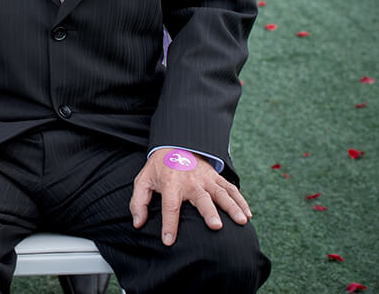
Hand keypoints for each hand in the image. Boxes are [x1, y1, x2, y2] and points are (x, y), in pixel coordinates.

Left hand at [129, 149, 251, 245]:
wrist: (174, 144)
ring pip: (221, 193)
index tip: (169, 241)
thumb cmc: (159, 168)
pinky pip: (231, 189)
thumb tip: (138, 223)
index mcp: (170, 184)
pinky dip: (241, 200)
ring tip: (242, 221)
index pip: (169, 207)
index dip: (169, 224)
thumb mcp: (143, 181)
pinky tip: (248, 214)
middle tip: (216, 226)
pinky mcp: (216, 177)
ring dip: (232, 207)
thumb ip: (138, 202)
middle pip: (201, 198)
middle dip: (209, 212)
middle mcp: (190, 181)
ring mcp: (206, 179)